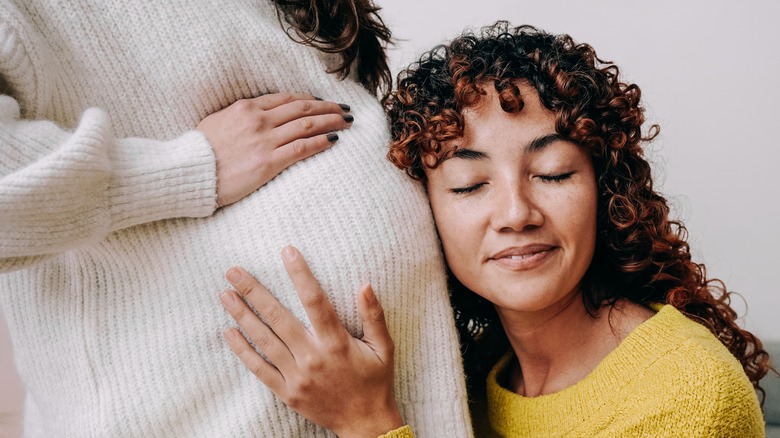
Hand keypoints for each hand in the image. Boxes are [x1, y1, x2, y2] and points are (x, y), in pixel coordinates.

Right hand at [196, 93, 352, 206]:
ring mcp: (265, 140)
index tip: (322, 103)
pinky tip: (334, 140)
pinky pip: (302, 148)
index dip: (309, 99)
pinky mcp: (268, 162)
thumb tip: (253, 118)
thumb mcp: (216, 122)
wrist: (188, 172)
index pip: (286, 98)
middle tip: (344, 109)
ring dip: (330, 122)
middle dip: (327, 108)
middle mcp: (258, 120)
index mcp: (246, 108)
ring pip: (307, 125)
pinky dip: (321, 142)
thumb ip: (239, 118)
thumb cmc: (198, 152)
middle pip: (302, 108)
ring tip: (346, 122)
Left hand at [220, 246, 402, 437]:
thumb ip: (374, 315)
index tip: (287, 251)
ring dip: (242, 315)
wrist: (365, 423)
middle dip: (254, 291)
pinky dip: (242, 351)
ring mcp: (297, 376)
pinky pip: (259, 369)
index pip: (315, 300)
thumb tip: (365, 284)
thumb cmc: (375, 381)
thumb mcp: (384, 347)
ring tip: (225, 295)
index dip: (300, 274)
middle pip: (278, 317)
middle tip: (233, 272)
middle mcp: (313, 356)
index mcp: (336, 342)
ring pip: (263, 340)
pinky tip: (229, 332)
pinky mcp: (287, 392)